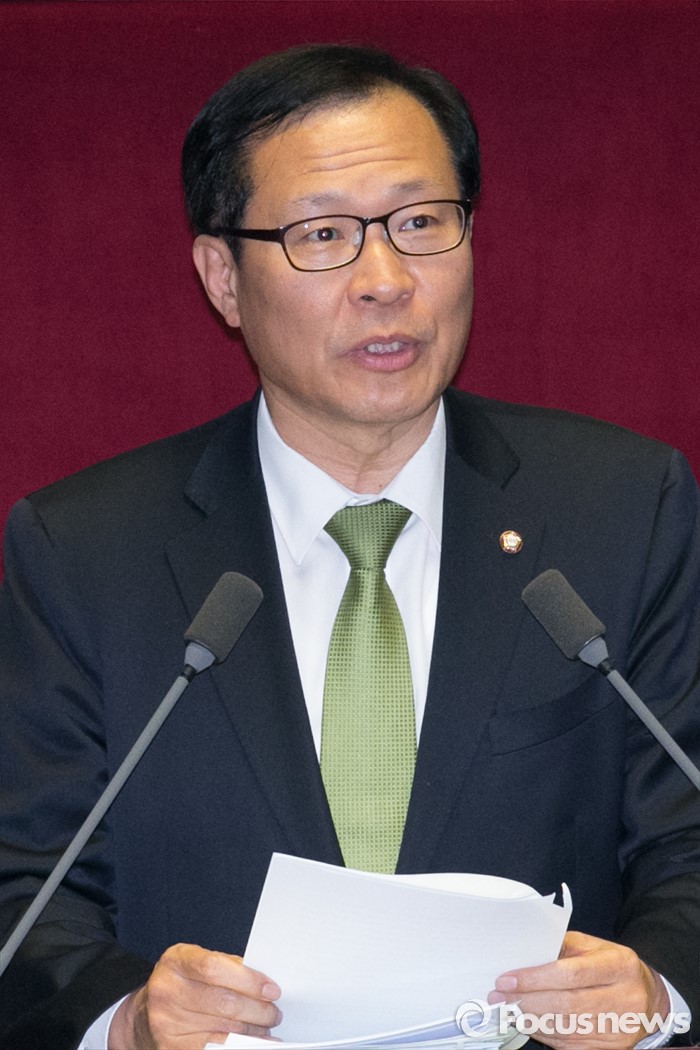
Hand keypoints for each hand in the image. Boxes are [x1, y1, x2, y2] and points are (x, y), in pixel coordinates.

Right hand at [108, 942, 281, 1048]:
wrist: (143, 1016)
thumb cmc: (179, 984)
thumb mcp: (195, 962)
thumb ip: (226, 966)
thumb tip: (262, 981)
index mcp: (175, 962)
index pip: (215, 969)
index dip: (248, 980)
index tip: (271, 990)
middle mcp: (166, 991)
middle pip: (223, 1003)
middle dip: (257, 1010)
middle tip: (274, 1012)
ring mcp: (166, 1023)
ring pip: (221, 1031)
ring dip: (251, 1032)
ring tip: (266, 1028)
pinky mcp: (170, 1048)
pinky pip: (212, 1049)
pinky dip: (237, 1046)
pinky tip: (250, 1042)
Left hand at [488, 931, 669, 1049]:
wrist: (647, 997)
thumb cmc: (612, 966)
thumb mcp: (593, 946)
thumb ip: (562, 947)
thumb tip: (525, 956)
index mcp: (619, 966)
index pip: (572, 974)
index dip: (536, 978)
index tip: (508, 978)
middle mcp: (624, 999)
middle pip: (567, 1004)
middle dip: (527, 1000)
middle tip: (500, 996)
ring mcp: (619, 1028)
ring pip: (566, 1028)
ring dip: (531, 1020)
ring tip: (508, 1009)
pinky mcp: (611, 1048)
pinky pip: (570, 1044)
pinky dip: (545, 1034)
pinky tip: (528, 1023)